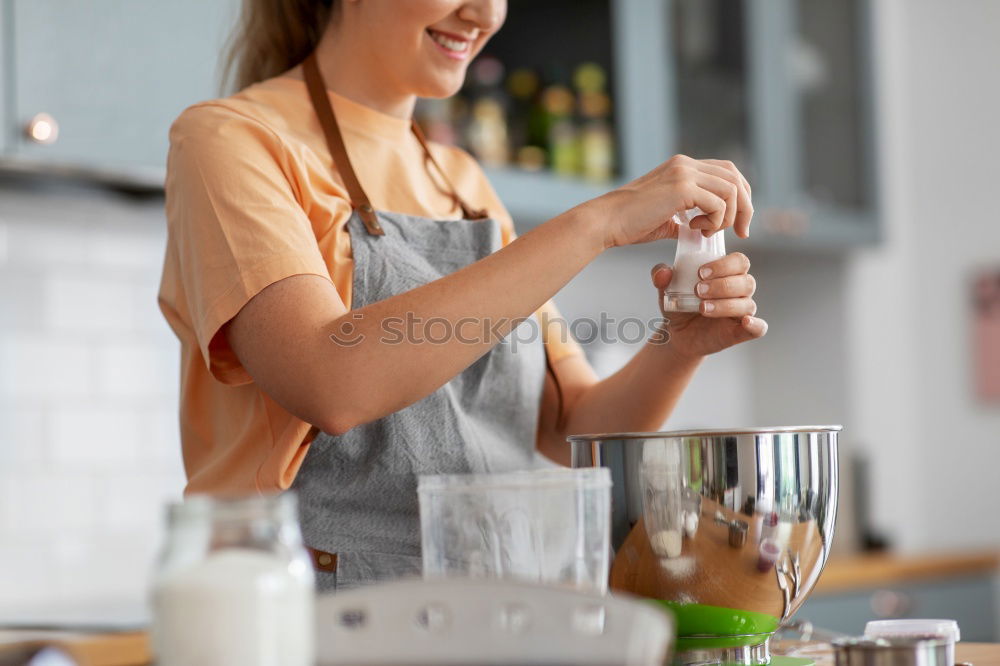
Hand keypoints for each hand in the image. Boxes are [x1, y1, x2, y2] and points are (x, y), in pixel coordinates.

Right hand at [598, 155, 752, 248]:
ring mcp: (684, 173)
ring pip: (731, 190)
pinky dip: (715, 221)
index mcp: (682, 166)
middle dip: (745, 208)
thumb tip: (701, 229)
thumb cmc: (629, 223)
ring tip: (706, 231)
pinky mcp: (681, 188)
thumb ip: (685, 218)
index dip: (741, 196)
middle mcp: (685, 164)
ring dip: (728, 217)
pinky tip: (695, 229)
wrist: (606, 221)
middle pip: (735, 178)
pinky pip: (718, 203)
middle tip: (742, 232)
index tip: (739, 224)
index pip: (728, 171)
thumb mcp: (665, 217)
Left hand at [651, 252, 767, 357]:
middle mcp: (740, 290)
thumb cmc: (680, 304)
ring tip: (702, 308)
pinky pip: (759, 328)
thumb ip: (661, 276)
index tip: (701, 272)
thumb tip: (663, 272)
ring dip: (725, 305)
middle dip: (722, 285)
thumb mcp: (666, 289)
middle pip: (746, 281)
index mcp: (727, 274)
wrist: (678, 334)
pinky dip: (756, 324)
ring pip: (747, 304)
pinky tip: (745, 322)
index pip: (739, 261)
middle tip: (698, 290)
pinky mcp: (742, 331)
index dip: (724, 265)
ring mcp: (743, 311)